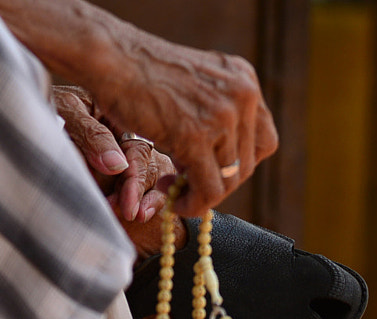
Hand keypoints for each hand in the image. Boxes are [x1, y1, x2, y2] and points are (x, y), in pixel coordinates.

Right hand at [0, 1, 278, 216]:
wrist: (111, 57)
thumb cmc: (142, 73)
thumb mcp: (197, 85)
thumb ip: (218, 111)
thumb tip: (228, 156)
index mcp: (244, 80)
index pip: (265, 140)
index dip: (240, 163)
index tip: (214, 169)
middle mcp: (242, 94)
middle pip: (248, 164)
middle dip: (218, 182)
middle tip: (188, 183)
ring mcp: (222, 115)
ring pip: (229, 180)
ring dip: (202, 194)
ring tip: (175, 189)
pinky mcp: (197, 136)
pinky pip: (207, 189)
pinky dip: (192, 204)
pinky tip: (173, 199)